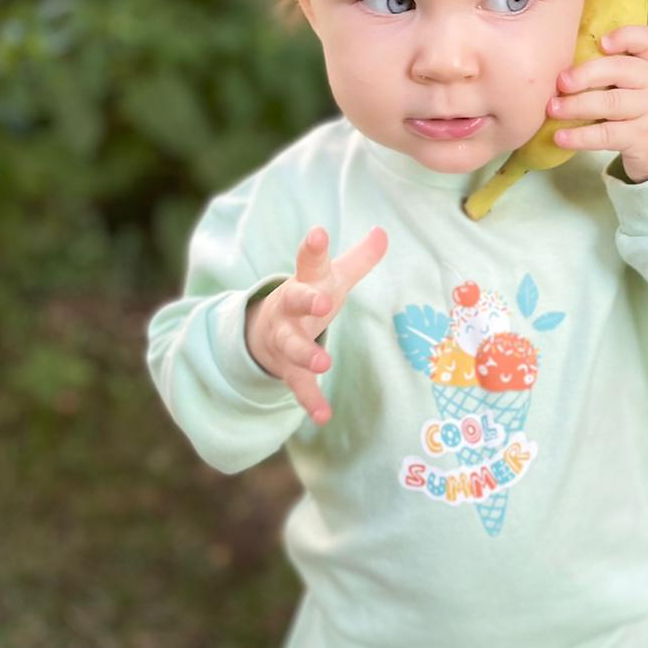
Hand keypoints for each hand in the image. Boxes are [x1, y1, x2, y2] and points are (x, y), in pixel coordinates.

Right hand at [246, 224, 388, 423]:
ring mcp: (286, 339)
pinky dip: (310, 401)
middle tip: (322, 303)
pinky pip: (298, 385)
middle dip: (306, 301)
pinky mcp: (288, 368)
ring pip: (293, 346)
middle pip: (295, 301)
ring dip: (307, 354)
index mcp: (306, 282)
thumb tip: (382, 231)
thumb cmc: (309, 296)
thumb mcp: (332, 277)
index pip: (309, 262)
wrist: (265, 330)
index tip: (317, 233)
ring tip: (325, 363)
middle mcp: (291, 309)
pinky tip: (323, 416)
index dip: (314, 248)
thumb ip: (359, 258)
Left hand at [545, 25, 647, 183]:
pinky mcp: (642, 138)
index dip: (626, 36)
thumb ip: (616, 70)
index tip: (601, 42)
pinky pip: (606, 134)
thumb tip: (564, 65)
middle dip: (586, 74)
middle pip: (621, 70)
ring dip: (576, 105)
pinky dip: (580, 136)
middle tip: (560, 82)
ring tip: (553, 108)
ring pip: (611, 103)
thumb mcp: (640, 85)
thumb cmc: (642, 112)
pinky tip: (560, 137)